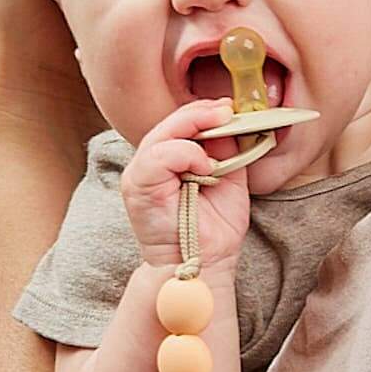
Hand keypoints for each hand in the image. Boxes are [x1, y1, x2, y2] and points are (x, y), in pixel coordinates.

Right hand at [122, 98, 252, 271]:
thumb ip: (227, 152)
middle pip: (169, 123)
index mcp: (168, 161)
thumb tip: (232, 123)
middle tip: (227, 109)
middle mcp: (149, 164)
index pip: (180, 124)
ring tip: (218, 140)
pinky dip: (185, 153)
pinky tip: (205, 166)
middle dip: (201, 113)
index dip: (204, 112)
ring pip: (161, 134)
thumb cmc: (213, 229)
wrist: (204, 263)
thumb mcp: (229, 179)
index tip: (231, 108)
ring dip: (194, 129)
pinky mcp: (138, 186)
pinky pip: (158, 155)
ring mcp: (140, 175)